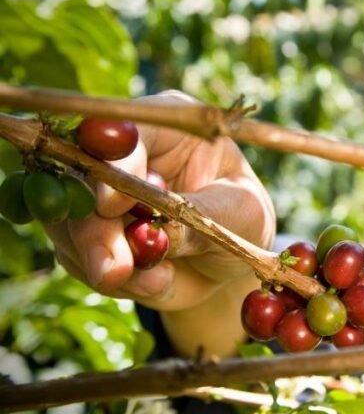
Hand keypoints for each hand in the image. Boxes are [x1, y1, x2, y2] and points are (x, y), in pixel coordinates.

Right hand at [46, 91, 275, 355]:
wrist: (229, 263)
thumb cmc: (243, 219)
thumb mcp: (241, 212)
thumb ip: (202, 216)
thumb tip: (161, 230)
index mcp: (165, 129)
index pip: (123, 133)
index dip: (112, 165)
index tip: (114, 204)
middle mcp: (122, 154)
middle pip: (80, 179)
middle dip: (95, 229)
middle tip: (117, 269)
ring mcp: (97, 194)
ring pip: (69, 222)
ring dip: (102, 261)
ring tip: (156, 283)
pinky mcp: (86, 233)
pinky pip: (76, 257)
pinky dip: (113, 280)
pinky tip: (156, 284)